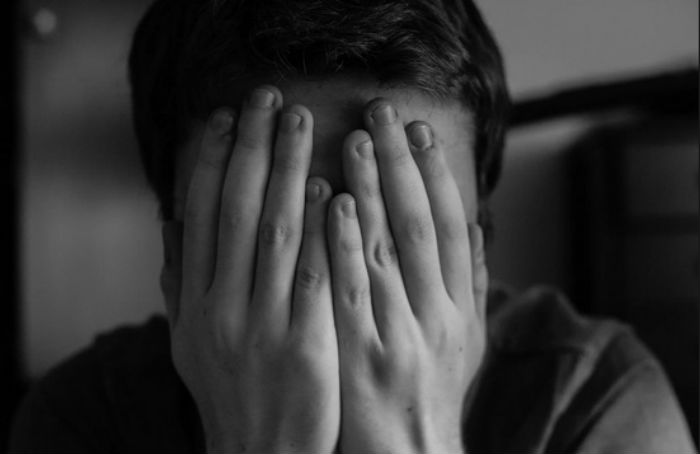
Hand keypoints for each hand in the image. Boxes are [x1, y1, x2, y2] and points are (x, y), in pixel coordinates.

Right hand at [168, 86, 339, 452]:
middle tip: (268, 98)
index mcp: (193, 303)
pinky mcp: (305, 346)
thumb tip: (171, 224)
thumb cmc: (232, 393)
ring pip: (272, 232)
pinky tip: (331, 190)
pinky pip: (312, 276)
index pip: (198, 216)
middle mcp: (220, 308)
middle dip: (251, 149)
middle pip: (235, 210)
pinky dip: (318, 230)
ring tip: (300, 123)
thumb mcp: (191, 342)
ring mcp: (262, 326)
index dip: (209, 160)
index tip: (224, 117)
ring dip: (285, 171)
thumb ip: (180, 284)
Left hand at [328, 99, 487, 453]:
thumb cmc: (432, 392)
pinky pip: (352, 290)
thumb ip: (474, 283)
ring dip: (373, 190)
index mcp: (463, 309)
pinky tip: (333, 203)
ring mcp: (400, 336)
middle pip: (424, 226)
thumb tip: (481, 223)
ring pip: (389, 250)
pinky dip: (345, 243)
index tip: (419, 130)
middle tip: (383, 112)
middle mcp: (438, 317)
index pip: (455, 228)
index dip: (439, 175)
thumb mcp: (466, 341)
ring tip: (355, 139)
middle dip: (404, 165)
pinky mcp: (361, 356)